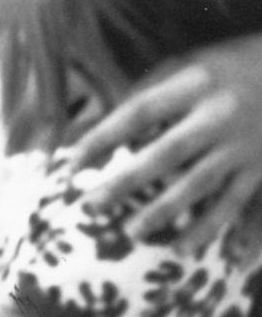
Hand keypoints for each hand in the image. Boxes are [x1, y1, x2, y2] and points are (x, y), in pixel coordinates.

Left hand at [71, 37, 261, 248]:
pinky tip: (185, 248)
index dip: (103, 138)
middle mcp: (220, 114)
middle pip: (168, 153)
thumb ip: (142, 97)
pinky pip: (235, 203)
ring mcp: (245, 144)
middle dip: (127, 182)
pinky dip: (212, 227)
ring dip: (166, 211)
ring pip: (201, 184)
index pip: (139, 112)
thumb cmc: (220, 71)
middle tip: (91, 206)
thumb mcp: (182, 68)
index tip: (71, 163)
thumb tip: (90, 130)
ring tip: (132, 232)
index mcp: (193, 83)